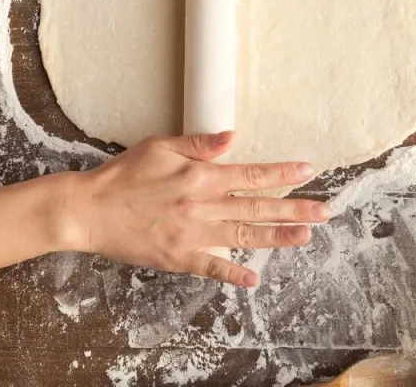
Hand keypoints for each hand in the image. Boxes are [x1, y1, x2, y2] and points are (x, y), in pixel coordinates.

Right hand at [65, 132, 329, 286]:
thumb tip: (231, 138)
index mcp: (201, 176)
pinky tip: (254, 279)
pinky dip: (234, 273)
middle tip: (325, 210)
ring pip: (244, 236)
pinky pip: (212, 266)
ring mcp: (193, 234)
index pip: (253, 175)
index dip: (283, 174)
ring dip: (277, 237)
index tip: (308, 172)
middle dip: (295, 208)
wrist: (91, 209)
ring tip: (305, 236)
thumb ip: (199, 144)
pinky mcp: (179, 257)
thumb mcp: (160, 146)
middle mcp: (203, 205)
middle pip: (258, 207)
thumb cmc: (124, 174)